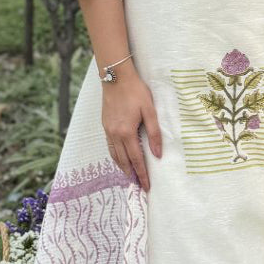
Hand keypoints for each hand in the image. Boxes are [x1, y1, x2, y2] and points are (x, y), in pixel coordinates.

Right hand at [102, 67, 161, 191]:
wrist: (116, 77)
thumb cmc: (136, 91)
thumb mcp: (149, 110)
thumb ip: (154, 133)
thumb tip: (158, 154)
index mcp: (127, 132)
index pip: (136, 159)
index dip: (142, 174)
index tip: (146, 186)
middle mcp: (115, 134)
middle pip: (123, 161)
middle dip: (132, 175)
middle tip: (139, 186)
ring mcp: (108, 130)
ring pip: (114, 155)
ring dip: (122, 167)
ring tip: (130, 177)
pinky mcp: (105, 125)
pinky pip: (110, 146)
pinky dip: (115, 156)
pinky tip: (120, 159)